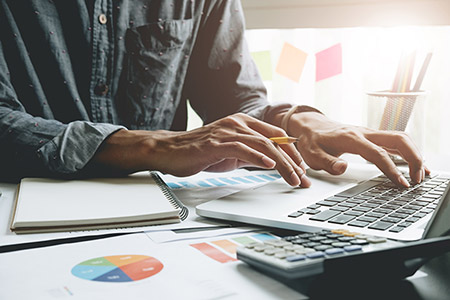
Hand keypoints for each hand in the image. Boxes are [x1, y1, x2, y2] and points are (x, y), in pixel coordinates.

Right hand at [93, 113, 310, 186]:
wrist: (169, 150)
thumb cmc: (198, 152)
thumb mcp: (230, 152)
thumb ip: (250, 154)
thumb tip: (270, 163)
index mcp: (242, 123)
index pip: (276, 136)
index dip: (292, 153)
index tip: (301, 169)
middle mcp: (238, 123)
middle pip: (275, 140)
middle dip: (293, 161)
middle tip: (303, 179)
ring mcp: (227, 131)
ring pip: (263, 145)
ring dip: (282, 164)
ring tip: (293, 179)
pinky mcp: (217, 143)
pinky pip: (243, 149)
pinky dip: (258, 158)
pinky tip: (270, 166)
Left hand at [287, 112, 428, 186]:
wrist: (311, 126)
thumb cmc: (312, 141)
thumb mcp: (312, 154)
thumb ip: (327, 162)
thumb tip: (342, 168)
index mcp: (351, 138)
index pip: (378, 153)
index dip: (391, 168)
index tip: (401, 183)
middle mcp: (364, 133)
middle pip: (398, 139)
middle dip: (413, 158)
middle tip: (417, 179)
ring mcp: (370, 133)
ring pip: (400, 138)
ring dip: (414, 155)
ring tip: (421, 175)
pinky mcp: (372, 137)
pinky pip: (395, 142)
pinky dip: (408, 152)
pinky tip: (415, 165)